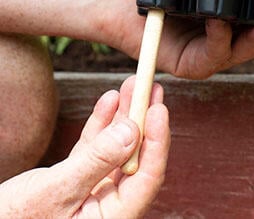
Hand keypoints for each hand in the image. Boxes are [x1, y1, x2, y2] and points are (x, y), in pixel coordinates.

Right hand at [0, 76, 168, 217]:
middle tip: (153, 88)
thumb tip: (131, 132)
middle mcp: (109, 206)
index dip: (157, 142)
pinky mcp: (76, 183)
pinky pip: (96, 151)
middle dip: (144, 121)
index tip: (159, 109)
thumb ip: (96, 162)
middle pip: (136, 158)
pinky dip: (101, 126)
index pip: (147, 177)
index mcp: (113, 218)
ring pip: (117, 150)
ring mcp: (93, 194)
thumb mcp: (56, 190)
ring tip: (132, 86)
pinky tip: (109, 102)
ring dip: (124, 118)